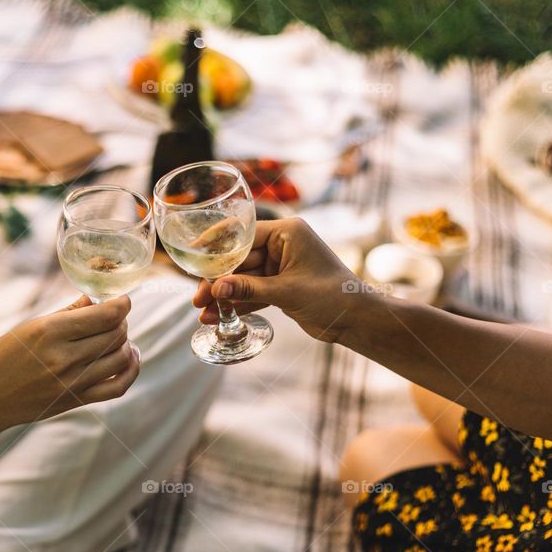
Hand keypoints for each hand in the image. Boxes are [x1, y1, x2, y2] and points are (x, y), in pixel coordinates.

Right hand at [0, 295, 139, 433]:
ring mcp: (73, 381)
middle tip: (114, 317)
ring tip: (119, 336)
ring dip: (126, 342)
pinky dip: (131, 370)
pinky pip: (117, 387)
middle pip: (115, 334)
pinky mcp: (77, 400)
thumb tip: (94, 300)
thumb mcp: (28, 327)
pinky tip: (129, 358)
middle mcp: (65, 356)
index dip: (122, 304)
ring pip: (121, 357)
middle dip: (120, 321)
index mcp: (50, 331)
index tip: (123, 299)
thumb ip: (66, 313)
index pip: (106, 315)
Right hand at [192, 218, 360, 342]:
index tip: (193, 256)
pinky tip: (219, 316)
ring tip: (203, 313)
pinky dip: (239, 304)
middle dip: (218, 280)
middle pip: (240, 260)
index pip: (243, 235)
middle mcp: (283, 244)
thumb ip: (248, 289)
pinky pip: (253, 292)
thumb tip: (215, 288)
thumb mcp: (286, 292)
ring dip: (225, 296)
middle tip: (197, 298)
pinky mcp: (281, 286)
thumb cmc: (332, 296)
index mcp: (288, 232)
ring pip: (244, 279)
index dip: (216, 247)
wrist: (357, 320)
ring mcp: (281, 265)